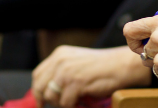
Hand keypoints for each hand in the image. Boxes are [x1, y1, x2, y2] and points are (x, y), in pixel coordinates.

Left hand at [32, 46, 149, 107]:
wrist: (120, 65)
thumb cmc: (102, 67)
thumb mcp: (76, 62)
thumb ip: (61, 71)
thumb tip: (49, 90)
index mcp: (59, 55)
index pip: (38, 75)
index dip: (37, 90)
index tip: (40, 101)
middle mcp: (60, 61)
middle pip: (41, 87)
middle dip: (46, 100)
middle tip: (55, 106)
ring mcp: (66, 72)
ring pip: (51, 97)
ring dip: (62, 104)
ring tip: (75, 103)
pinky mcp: (75, 83)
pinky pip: (65, 103)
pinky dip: (72, 107)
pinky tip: (81, 104)